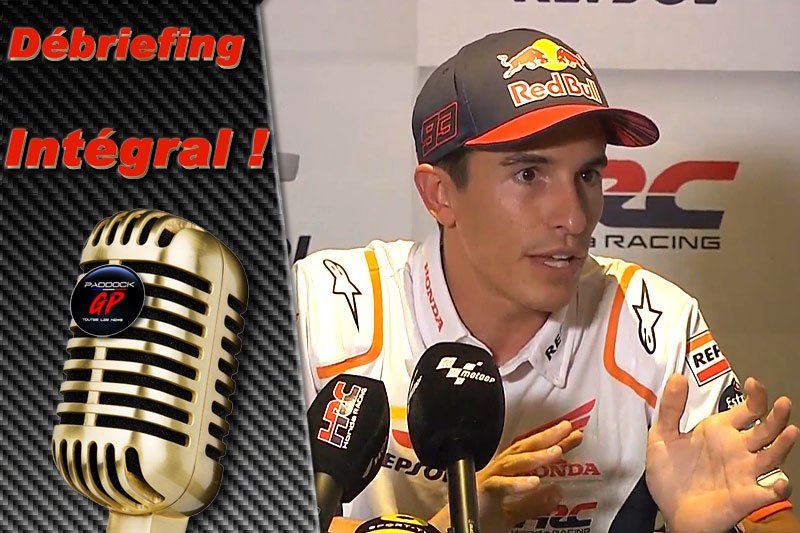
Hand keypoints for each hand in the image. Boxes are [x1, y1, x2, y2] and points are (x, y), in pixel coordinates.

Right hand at [473, 420, 582, 530]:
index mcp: (505, 473)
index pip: (531, 452)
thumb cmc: (480, 518)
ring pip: (514, 462)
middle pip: (524, 449)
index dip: (552, 442)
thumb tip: (558, 493)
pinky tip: (535, 482)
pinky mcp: (482, 492)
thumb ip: (534, 503)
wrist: (455, 529)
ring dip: (536, 457)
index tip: (573, 435)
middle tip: (568, 429)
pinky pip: (501, 485)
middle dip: (546, 438)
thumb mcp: (515, 512)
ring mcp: (488, 479)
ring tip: (557, 452)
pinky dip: (517, 484)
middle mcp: (497, 471)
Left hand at [646, 374, 798, 532]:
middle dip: (776, 416)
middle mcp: (737, 450)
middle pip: (765, 430)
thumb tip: (677, 377)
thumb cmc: (669, 474)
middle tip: (783, 403)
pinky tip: (780, 482)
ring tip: (791, 431)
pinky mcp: (745, 496)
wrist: (669, 509)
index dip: (754, 396)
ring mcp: (744, 473)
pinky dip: (778, 488)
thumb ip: (671, 408)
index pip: (746, 410)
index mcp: (720, 432)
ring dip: (783, 445)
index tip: (753, 383)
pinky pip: (768, 493)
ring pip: (772, 456)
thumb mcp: (662, 436)